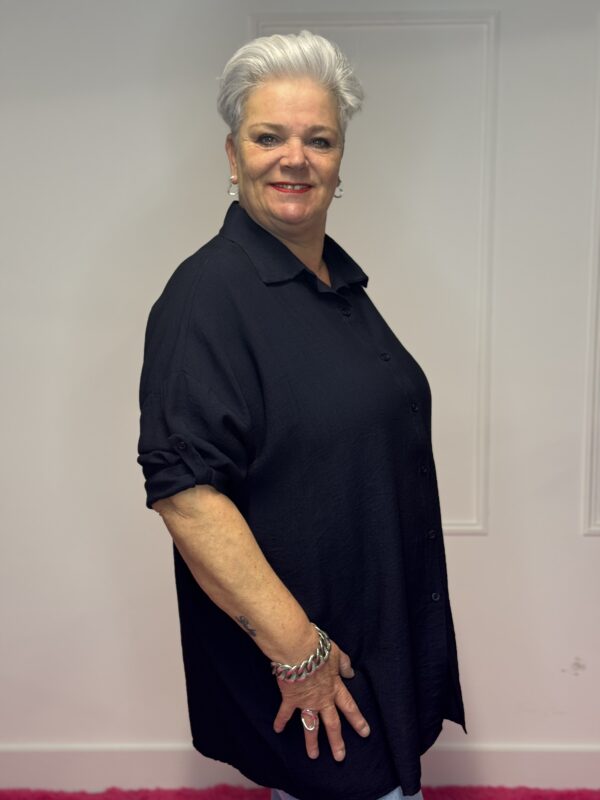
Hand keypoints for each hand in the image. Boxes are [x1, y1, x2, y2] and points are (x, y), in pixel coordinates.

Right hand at [272, 640, 370, 760]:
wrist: (299, 650)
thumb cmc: (318, 649)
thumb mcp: (336, 654)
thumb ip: (344, 664)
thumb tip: (351, 673)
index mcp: (335, 688)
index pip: (349, 707)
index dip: (357, 720)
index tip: (365, 733)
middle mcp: (322, 699)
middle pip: (332, 723)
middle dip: (336, 741)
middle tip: (340, 757)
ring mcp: (306, 701)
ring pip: (311, 725)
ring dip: (311, 741)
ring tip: (313, 755)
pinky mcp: (291, 699)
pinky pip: (285, 712)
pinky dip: (280, 720)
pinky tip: (277, 730)